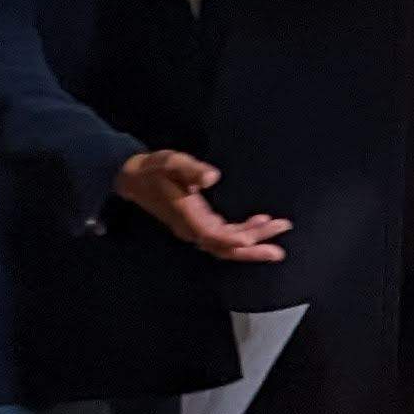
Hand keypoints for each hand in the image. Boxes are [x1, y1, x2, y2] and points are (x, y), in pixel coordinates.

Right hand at [114, 151, 290, 263]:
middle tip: (279, 251)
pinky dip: (243, 233)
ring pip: (226, 243)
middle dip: (252, 249)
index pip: (211, 235)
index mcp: (185, 215)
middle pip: (223, 247)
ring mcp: (194, 228)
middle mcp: (191, 228)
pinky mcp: (198, 224)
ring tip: (279, 228)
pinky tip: (260, 222)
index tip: (252, 240)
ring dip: (253, 240)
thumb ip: (191, 169)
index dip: (231, 239)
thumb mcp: (171, 163)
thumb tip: (212, 177)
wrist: (134, 179)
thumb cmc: (154, 169)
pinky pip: (223, 236)